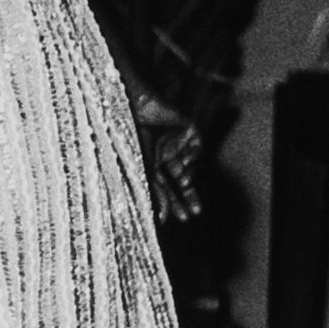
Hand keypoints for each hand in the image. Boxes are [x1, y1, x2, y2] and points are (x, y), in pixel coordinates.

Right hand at [133, 96, 203, 226]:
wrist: (136, 109)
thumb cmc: (132, 137)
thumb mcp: (143, 170)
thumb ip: (154, 193)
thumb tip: (161, 219)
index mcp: (150, 162)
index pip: (164, 186)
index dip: (173, 202)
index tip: (181, 218)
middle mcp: (163, 154)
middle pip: (180, 179)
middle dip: (187, 196)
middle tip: (195, 213)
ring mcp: (175, 141)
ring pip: (190, 165)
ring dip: (188, 176)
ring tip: (184, 182)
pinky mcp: (187, 129)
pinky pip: (196, 147)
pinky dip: (194, 156)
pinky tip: (186, 161)